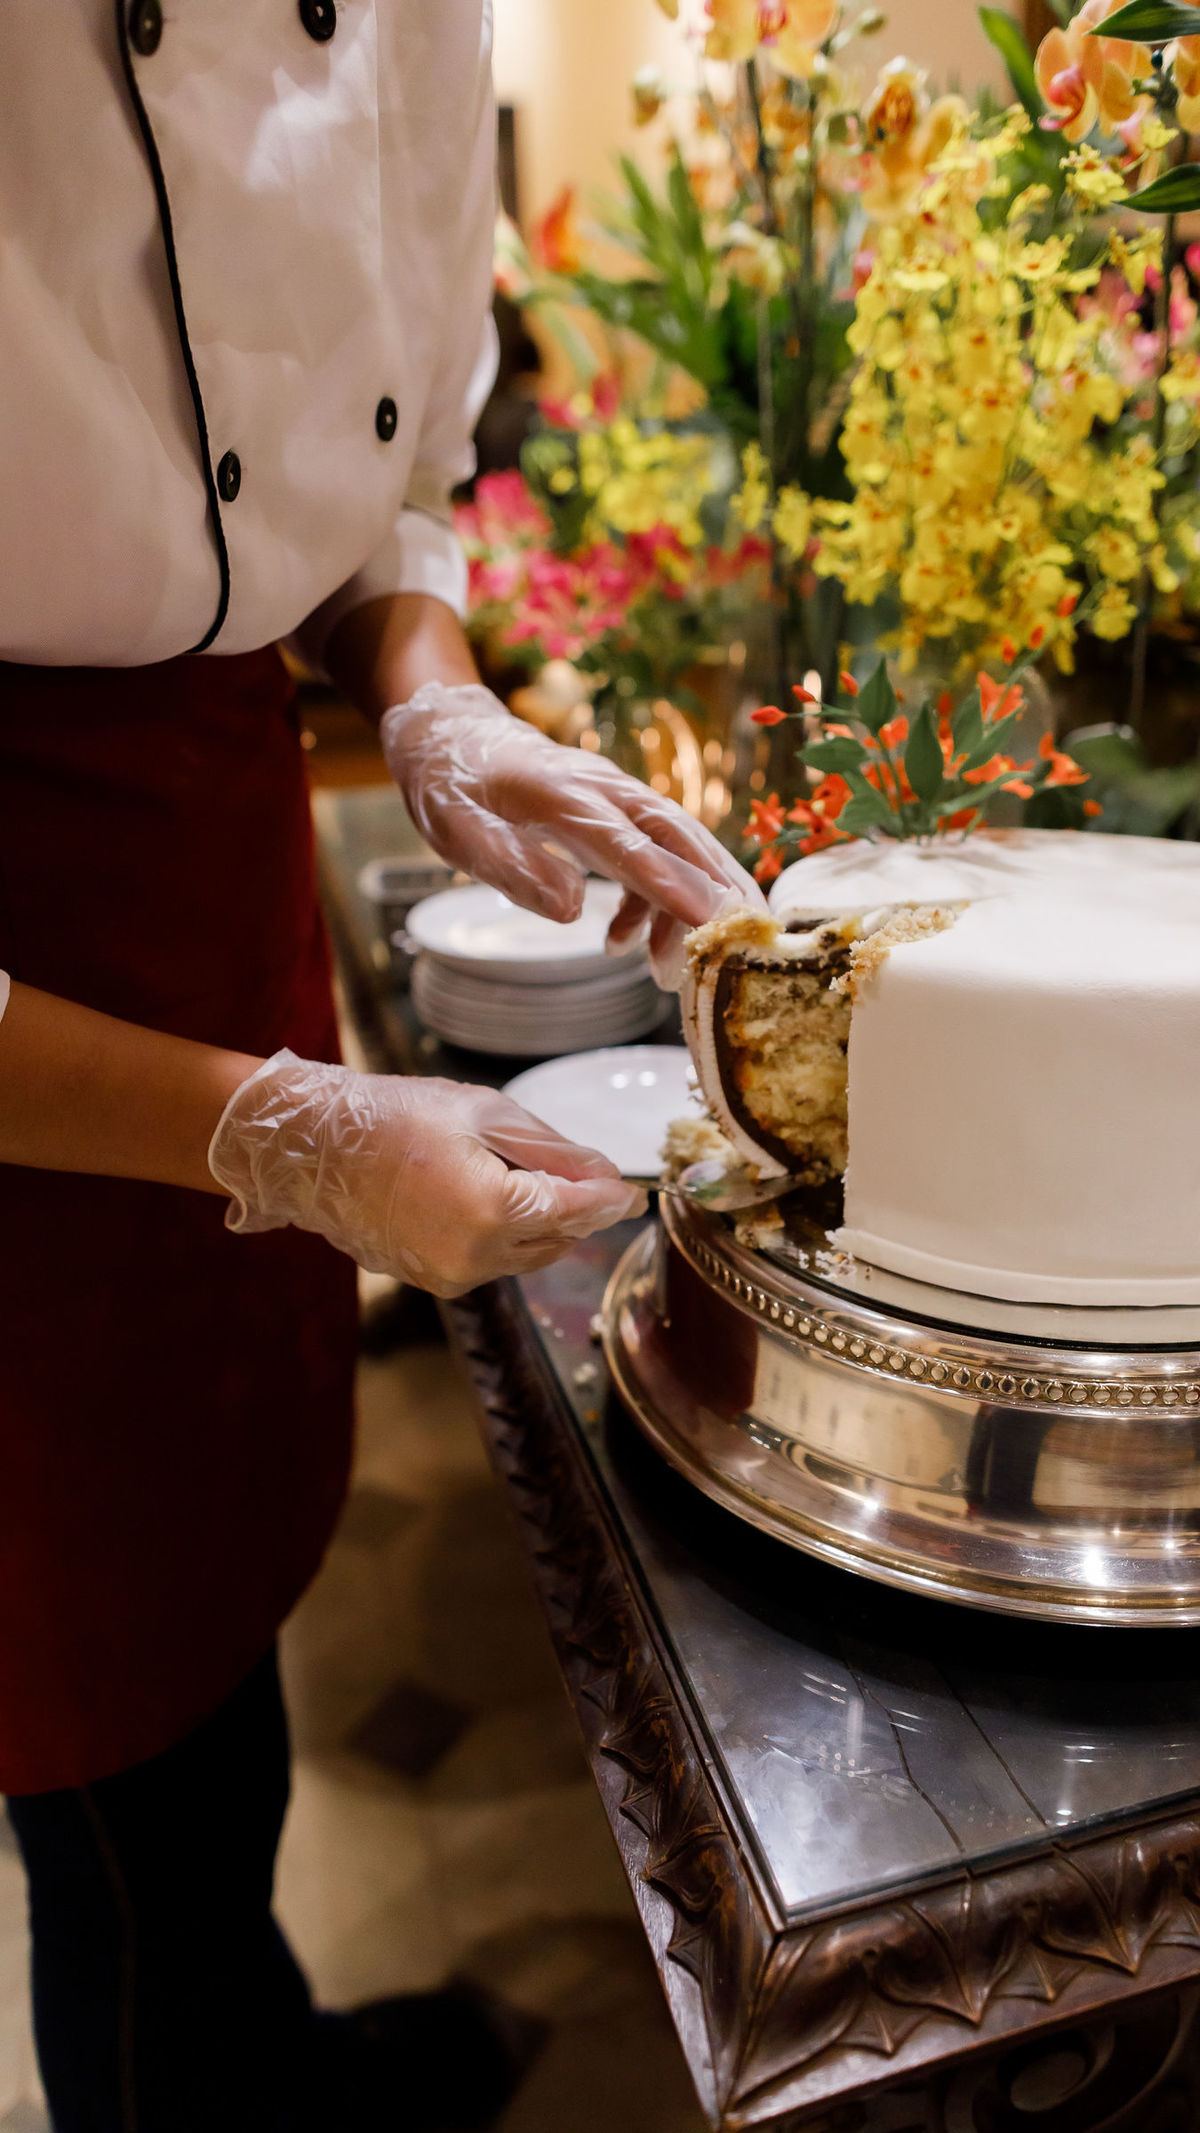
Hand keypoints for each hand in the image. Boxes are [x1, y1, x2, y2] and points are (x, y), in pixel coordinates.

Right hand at [208, 1054, 647, 1297]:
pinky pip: (490, 1262)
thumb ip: (552, 1150)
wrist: (313, 1149)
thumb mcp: (484, 1113)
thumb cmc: (395, 1116)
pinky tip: (487, 1197)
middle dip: (575, 1209)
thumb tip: (603, 1174)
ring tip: (524, 1176)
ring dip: (540, 1223)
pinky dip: (503, 1235)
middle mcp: (476, 1256)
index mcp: (492, 1209)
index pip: (577, 1212)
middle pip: (557, 1239)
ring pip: (526, 1255)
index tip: (634, 1193)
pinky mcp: (432, 1281)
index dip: (610, 1200)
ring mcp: (451, 1275)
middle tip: (584, 1174)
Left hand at [380, 683, 764, 981]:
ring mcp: (614, 797)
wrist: (453, 735)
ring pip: (676, 846)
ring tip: (668, 971)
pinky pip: (653, 856)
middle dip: (720, 886)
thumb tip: (571, 908)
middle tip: (751, 937)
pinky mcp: (615, 812)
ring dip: (689, 905)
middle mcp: (602, 790)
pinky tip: (627, 944)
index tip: (712, 920)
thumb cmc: (452, 787)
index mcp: (561, 793)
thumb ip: (511, 867)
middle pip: (678, 836)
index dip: (672, 882)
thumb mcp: (457, 831)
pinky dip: (655, 901)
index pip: (629, 842)